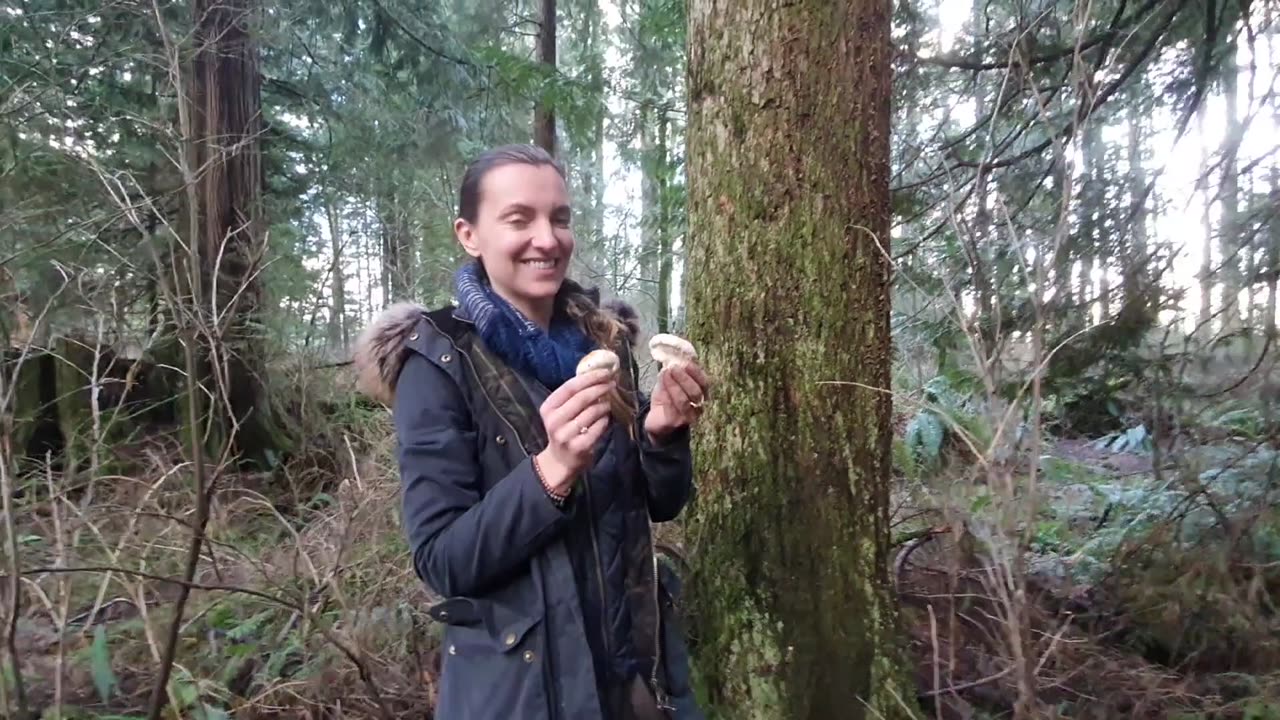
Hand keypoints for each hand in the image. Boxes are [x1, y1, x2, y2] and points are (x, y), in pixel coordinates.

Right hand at [535, 369, 615, 493]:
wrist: (560, 461)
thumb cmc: (563, 430)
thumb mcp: (560, 412)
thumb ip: (573, 396)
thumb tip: (598, 375)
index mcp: (548, 408)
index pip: (570, 387)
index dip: (590, 377)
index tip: (605, 372)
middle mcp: (554, 421)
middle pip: (582, 398)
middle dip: (600, 388)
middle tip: (612, 384)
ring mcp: (566, 435)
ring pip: (592, 412)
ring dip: (604, 405)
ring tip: (609, 403)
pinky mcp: (579, 446)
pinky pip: (598, 427)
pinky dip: (605, 420)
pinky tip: (606, 418)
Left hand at [643, 362, 710, 442]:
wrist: (657, 421)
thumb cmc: (667, 399)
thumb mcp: (671, 383)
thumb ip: (674, 372)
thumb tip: (673, 358)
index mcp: (701, 395)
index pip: (704, 383)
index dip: (696, 373)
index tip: (686, 363)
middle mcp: (698, 407)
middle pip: (696, 392)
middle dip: (684, 378)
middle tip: (673, 368)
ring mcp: (688, 417)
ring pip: (684, 401)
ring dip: (673, 385)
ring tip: (665, 374)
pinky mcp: (675, 423)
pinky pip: (671, 408)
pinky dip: (665, 394)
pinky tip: (661, 385)